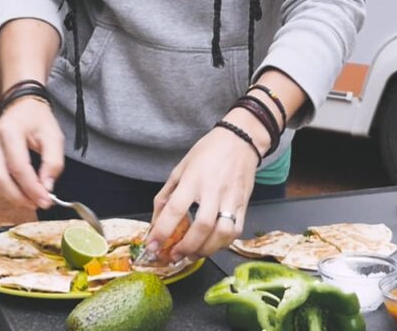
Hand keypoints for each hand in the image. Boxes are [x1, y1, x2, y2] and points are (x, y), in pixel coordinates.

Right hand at [0, 96, 63, 210]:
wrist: (23, 106)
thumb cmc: (38, 121)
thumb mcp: (54, 137)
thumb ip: (53, 162)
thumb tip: (46, 188)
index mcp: (10, 130)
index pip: (18, 167)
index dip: (32, 188)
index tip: (46, 200)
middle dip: (19, 197)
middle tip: (38, 203)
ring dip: (6, 195)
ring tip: (26, 196)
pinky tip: (11, 188)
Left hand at [145, 125, 259, 259]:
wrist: (240, 140)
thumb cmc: (208, 152)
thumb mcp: (180, 169)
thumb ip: (166, 196)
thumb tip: (156, 222)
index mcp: (193, 179)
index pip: (175, 209)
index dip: (162, 231)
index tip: (152, 246)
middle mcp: (213, 190)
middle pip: (202, 227)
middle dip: (186, 248)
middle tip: (174, 256)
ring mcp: (231, 199)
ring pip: (222, 233)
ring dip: (205, 250)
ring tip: (192, 254)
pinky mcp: (244, 204)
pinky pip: (236, 231)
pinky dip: (222, 244)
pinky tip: (211, 245)